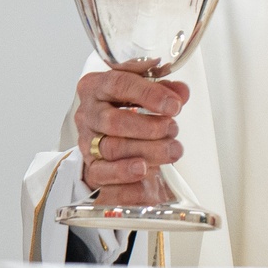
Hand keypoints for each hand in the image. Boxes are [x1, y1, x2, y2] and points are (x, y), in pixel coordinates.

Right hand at [75, 70, 188, 205]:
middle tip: (173, 130)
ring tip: (171, 151)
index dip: (149, 94)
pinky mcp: (91, 173)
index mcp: (97, 87)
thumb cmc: (127, 113)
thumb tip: (180, 92)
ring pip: (112, 150)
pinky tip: (149, 180)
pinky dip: (130, 184)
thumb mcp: (144, 94)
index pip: (118, 84)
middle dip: (149, 127)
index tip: (174, 105)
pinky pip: (107, 181)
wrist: (109, 143)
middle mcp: (87, 115)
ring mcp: (87, 145)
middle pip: (113, 121)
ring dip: (147, 152)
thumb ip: (164, 90)